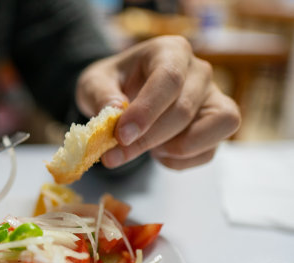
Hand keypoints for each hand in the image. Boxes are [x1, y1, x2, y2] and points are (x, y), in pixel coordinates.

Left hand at [75, 35, 240, 169]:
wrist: (124, 93)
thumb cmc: (112, 84)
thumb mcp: (94, 83)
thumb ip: (101, 96)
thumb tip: (116, 111)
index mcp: (171, 51)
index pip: (169, 79)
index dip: (146, 111)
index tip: (121, 136)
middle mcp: (199, 71)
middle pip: (183, 111)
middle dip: (146, 139)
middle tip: (113, 155)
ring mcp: (213, 98)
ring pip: (209, 130)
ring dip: (171, 149)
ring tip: (144, 146)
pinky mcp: (218, 125)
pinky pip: (208, 152)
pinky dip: (179, 162)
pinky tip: (157, 153)